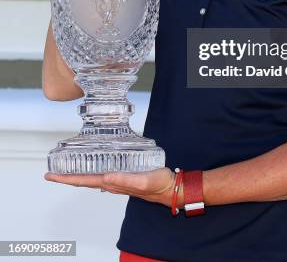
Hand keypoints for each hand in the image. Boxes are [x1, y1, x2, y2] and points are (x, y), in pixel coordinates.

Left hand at [44, 168, 181, 208]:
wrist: (171, 187)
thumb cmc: (158, 185)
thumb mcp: (142, 181)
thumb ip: (125, 181)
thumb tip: (106, 178)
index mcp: (113, 183)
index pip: (84, 181)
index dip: (66, 179)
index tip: (51, 176)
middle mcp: (112, 183)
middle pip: (84, 180)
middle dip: (68, 176)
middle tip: (53, 171)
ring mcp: (117, 180)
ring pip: (92, 177)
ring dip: (79, 173)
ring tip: (68, 166)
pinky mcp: (124, 174)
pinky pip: (104, 172)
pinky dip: (94, 168)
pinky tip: (95, 163)